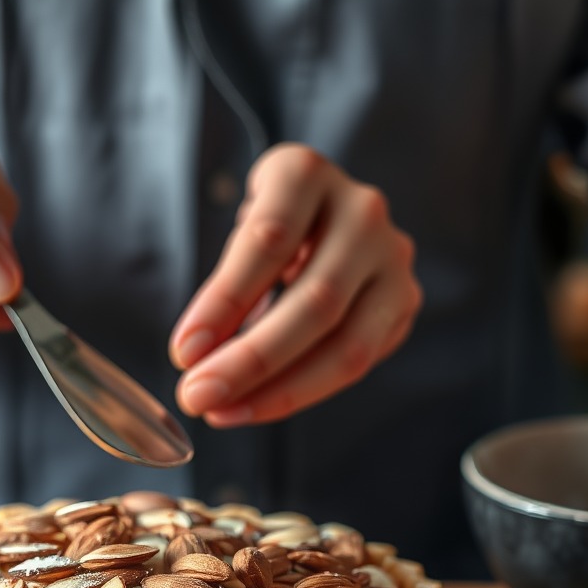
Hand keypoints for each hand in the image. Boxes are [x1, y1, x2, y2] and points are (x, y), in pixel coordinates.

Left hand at [169, 144, 421, 424]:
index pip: (268, 240)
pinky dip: (301, 392)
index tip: (183, 351)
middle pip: (315, 300)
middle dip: (250, 360)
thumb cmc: (267, 235)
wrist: (324, 224)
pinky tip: (256, 405)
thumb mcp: (236, 242)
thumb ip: (225, 293)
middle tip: (197, 396)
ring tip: (222, 412)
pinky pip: (356, 364)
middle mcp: (361, 210)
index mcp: (305, 175)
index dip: (224, 301)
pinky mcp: (403, 303)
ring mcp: (392, 258)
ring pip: (346, 344)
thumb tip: (198, 360)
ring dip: (278, 390)